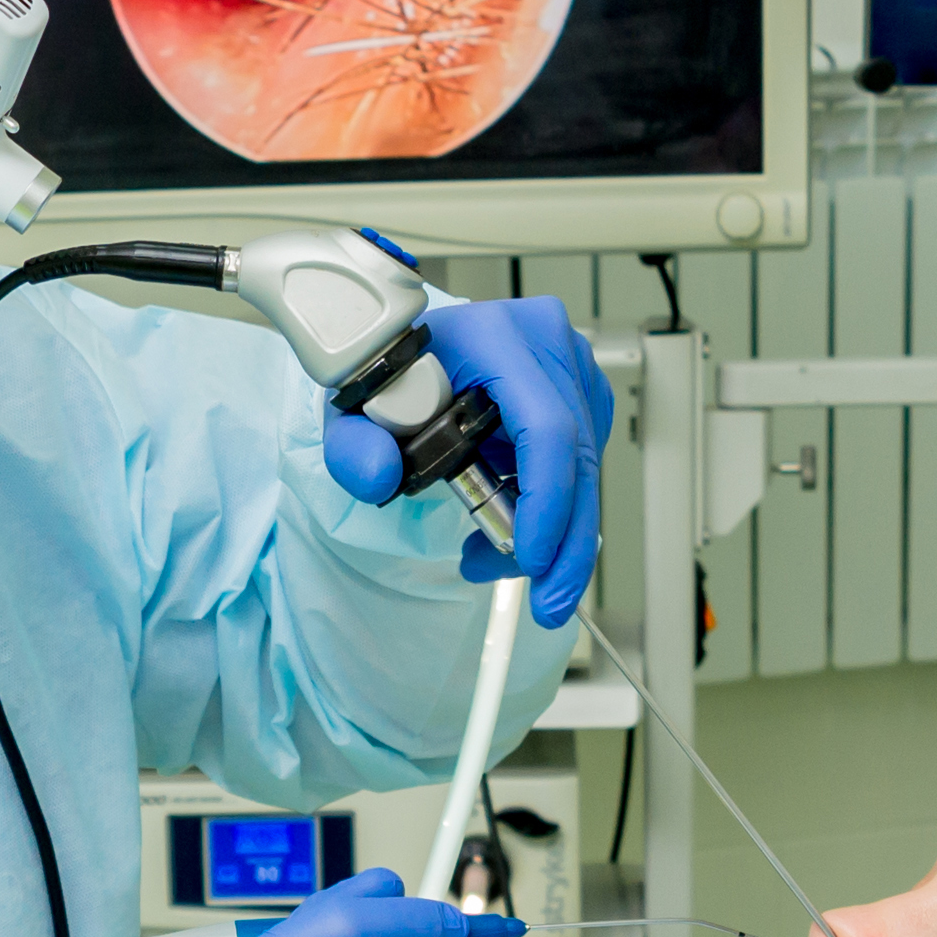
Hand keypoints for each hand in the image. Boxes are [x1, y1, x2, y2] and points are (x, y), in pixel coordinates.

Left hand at [320, 295, 612, 628]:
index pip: (546, 426)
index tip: (531, 556)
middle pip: (577, 457)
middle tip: (548, 600)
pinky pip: (579, 464)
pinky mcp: (580, 392)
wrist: (414, 350)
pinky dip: (552, 507)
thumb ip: (352, 446)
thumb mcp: (355, 409)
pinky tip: (512, 521)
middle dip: (564, 541)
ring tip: (493, 556)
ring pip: (583, 469)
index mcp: (498, 336)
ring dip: (551, 531)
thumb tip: (377, 477)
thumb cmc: (395, 371)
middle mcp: (546, 344)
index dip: (548, 500)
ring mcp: (571, 366)